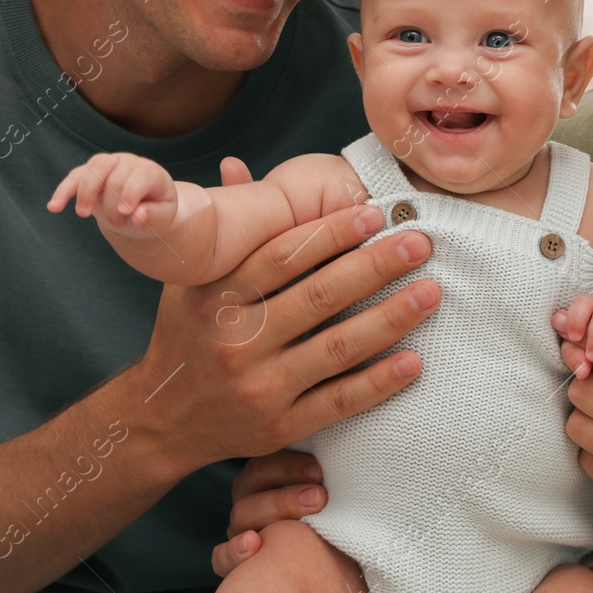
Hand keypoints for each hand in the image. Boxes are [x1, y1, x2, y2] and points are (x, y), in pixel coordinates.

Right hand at [48, 152, 174, 239]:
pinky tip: (54, 207)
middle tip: (118, 226)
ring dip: (85, 192)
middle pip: (114, 173)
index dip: (131, 193)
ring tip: (82, 214)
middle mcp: (129, 163)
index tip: (125, 214)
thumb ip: (154, 216)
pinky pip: (74, 177)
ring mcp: (109, 165)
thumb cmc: (154, 213)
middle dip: (112, 203)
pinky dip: (63, 191)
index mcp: (151, 172)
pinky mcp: (90, 173)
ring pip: (93, 168)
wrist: (138, 210)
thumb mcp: (162, 219)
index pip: (140, 176)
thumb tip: (138, 216)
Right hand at [129, 202, 441, 477]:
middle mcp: (237, 341)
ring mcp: (260, 388)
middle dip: (376, 267)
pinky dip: (380, 383)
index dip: (332, 233)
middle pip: (320, 297)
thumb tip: (238, 165)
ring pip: (338, 348)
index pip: (283, 257)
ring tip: (429, 293)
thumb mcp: (189, 280)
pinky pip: (339, 401)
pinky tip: (415, 361)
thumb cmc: (187, 335)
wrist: (162, 420)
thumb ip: (226, 231)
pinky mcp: (279, 426)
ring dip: (390, 318)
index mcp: (216, 297)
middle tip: (420, 243)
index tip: (375, 213)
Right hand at [210, 451, 327, 576]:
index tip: (320, 470)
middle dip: (287, 488)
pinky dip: (233, 551)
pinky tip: (254, 544)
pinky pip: (221, 557)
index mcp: (268, 475)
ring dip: (274, 509)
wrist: (337, 564)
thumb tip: (353, 433)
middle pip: (252, 483)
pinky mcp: (234, 562)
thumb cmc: (335, 519)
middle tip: (320, 496)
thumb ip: (328, 469)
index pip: (266, 459)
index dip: (289, 464)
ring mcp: (240, 530)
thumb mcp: (331, 489)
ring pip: (242, 514)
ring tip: (308, 512)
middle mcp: (250, 498)